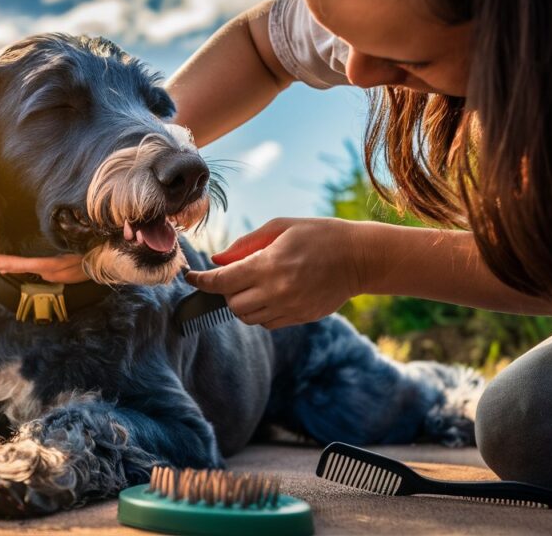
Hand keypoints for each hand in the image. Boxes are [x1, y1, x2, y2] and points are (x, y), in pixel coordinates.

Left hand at [0, 253, 89, 283]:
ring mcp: (57, 273)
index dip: (9, 263)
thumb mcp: (77, 254)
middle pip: (24, 268)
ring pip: (31, 270)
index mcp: (54, 266)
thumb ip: (59, 263)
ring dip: (14, 266)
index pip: (26, 265)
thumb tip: (43, 271)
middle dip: (6, 265)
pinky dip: (26, 267)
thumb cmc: (95, 253)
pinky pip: (40, 270)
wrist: (109, 261)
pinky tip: (17, 267)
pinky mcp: (61, 273)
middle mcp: (53, 271)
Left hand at [184, 218, 366, 329]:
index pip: (222, 281)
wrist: (360, 258)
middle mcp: (277, 291)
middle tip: (231, 275)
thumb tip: (218, 259)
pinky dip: (260, 312)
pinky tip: (269, 295)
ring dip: (240, 303)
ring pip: (247, 317)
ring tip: (251, 285)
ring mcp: (289, 308)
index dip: (201, 281)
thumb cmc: (320, 235)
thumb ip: (245, 245)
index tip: (190, 277)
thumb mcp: (281, 228)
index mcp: (269, 265)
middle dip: (224, 291)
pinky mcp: (299, 318)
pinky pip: (267, 323)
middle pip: (232, 303)